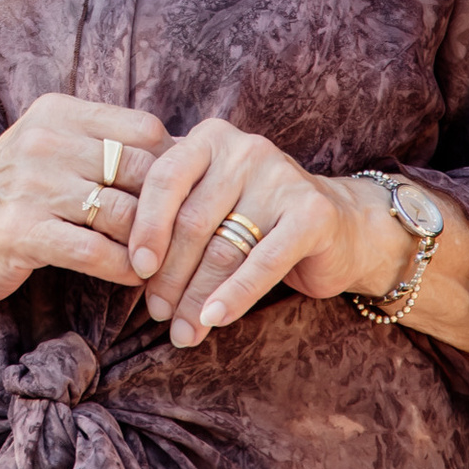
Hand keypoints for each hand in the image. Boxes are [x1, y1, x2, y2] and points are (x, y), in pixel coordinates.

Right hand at [0, 94, 171, 328]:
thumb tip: (178, 153)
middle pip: (140, 171)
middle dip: (169, 209)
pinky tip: (135, 279)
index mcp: (55, 113)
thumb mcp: (44, 147)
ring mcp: (32, 186)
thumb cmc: (6, 193)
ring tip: (167, 263)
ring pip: (124, 214)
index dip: (173, 162)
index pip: (143, 128)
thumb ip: (97, 144)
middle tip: (191, 238)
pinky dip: (125, 269)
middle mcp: (44, 141)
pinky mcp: (22, 232)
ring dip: (153, 245)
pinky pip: (96, 252)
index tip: (184, 193)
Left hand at [122, 119, 408, 348]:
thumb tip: (126, 265)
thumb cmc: (259, 219)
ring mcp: (281, 178)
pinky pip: (262, 262)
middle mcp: (245, 149)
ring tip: (183, 330)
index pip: (165, 179)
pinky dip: (235, 296)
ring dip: (197, 296)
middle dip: (170, 275)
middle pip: (192, 221)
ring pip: (223, 248)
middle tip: (158, 313)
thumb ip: (173, 217)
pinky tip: (215, 319)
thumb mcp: (213, 204)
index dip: (146, 227)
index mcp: (210, 139)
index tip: (136, 269)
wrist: (343, 228)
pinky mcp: (311, 214)